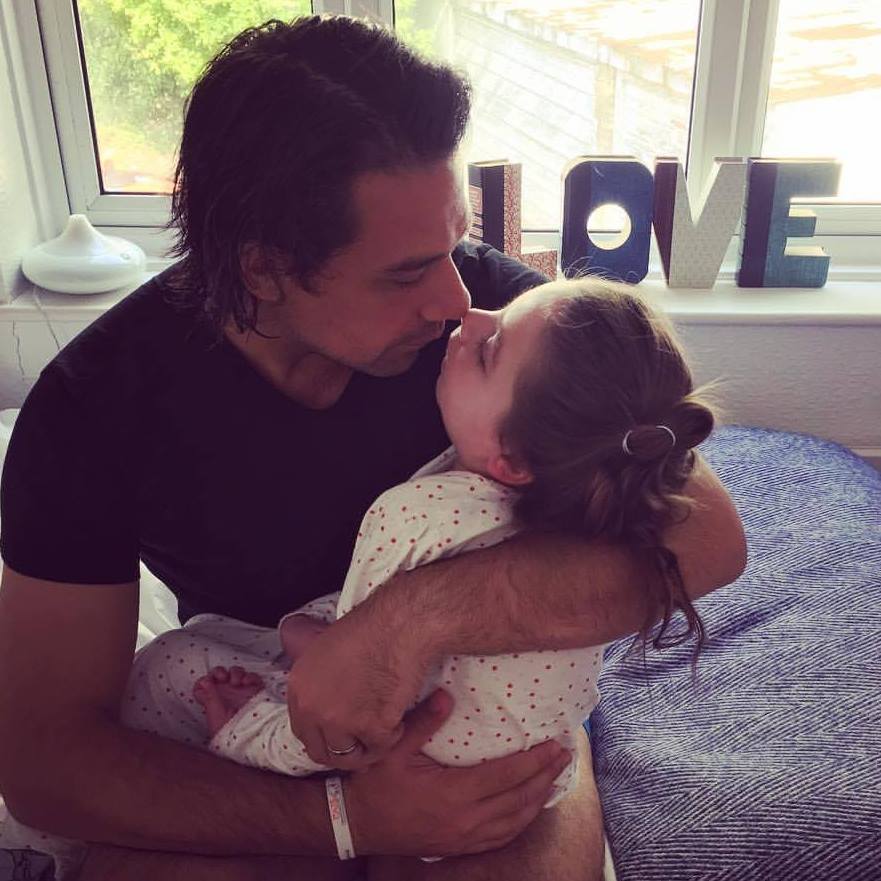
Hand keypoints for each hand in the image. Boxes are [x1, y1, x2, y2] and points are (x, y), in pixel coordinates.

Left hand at [286, 596, 430, 768]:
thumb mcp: (322, 646)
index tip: (340, 734)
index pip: (303, 731)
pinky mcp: (372, 727)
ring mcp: (341, 721)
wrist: (397, 625)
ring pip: (350, 756)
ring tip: (383, 730)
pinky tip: (400, 718)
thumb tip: (305, 668)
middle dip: (343, 751)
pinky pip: (381, 747)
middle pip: (322, 751)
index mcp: (299, 688)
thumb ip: (315, 676)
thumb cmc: (368, 628)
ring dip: (368, 747)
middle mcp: (313, 708)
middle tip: (362, 741)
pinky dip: (393, 736)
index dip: (323, 735)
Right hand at [345, 690, 570, 856]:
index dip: (534, 761)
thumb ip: (423, 721)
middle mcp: (466, 820)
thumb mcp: (394, 748)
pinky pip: (501, 838)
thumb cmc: (375, 784)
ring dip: (538, 799)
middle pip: (518, 799)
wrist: (357, 825)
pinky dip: (521, 822)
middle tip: (565, 755)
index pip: (506, 776)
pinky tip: (529, 809)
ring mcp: (464, 838)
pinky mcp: (458, 847)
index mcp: (454, 794)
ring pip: (514, 821)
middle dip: (545, 776)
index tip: (554, 744)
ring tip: (556, 778)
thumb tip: (446, 693)